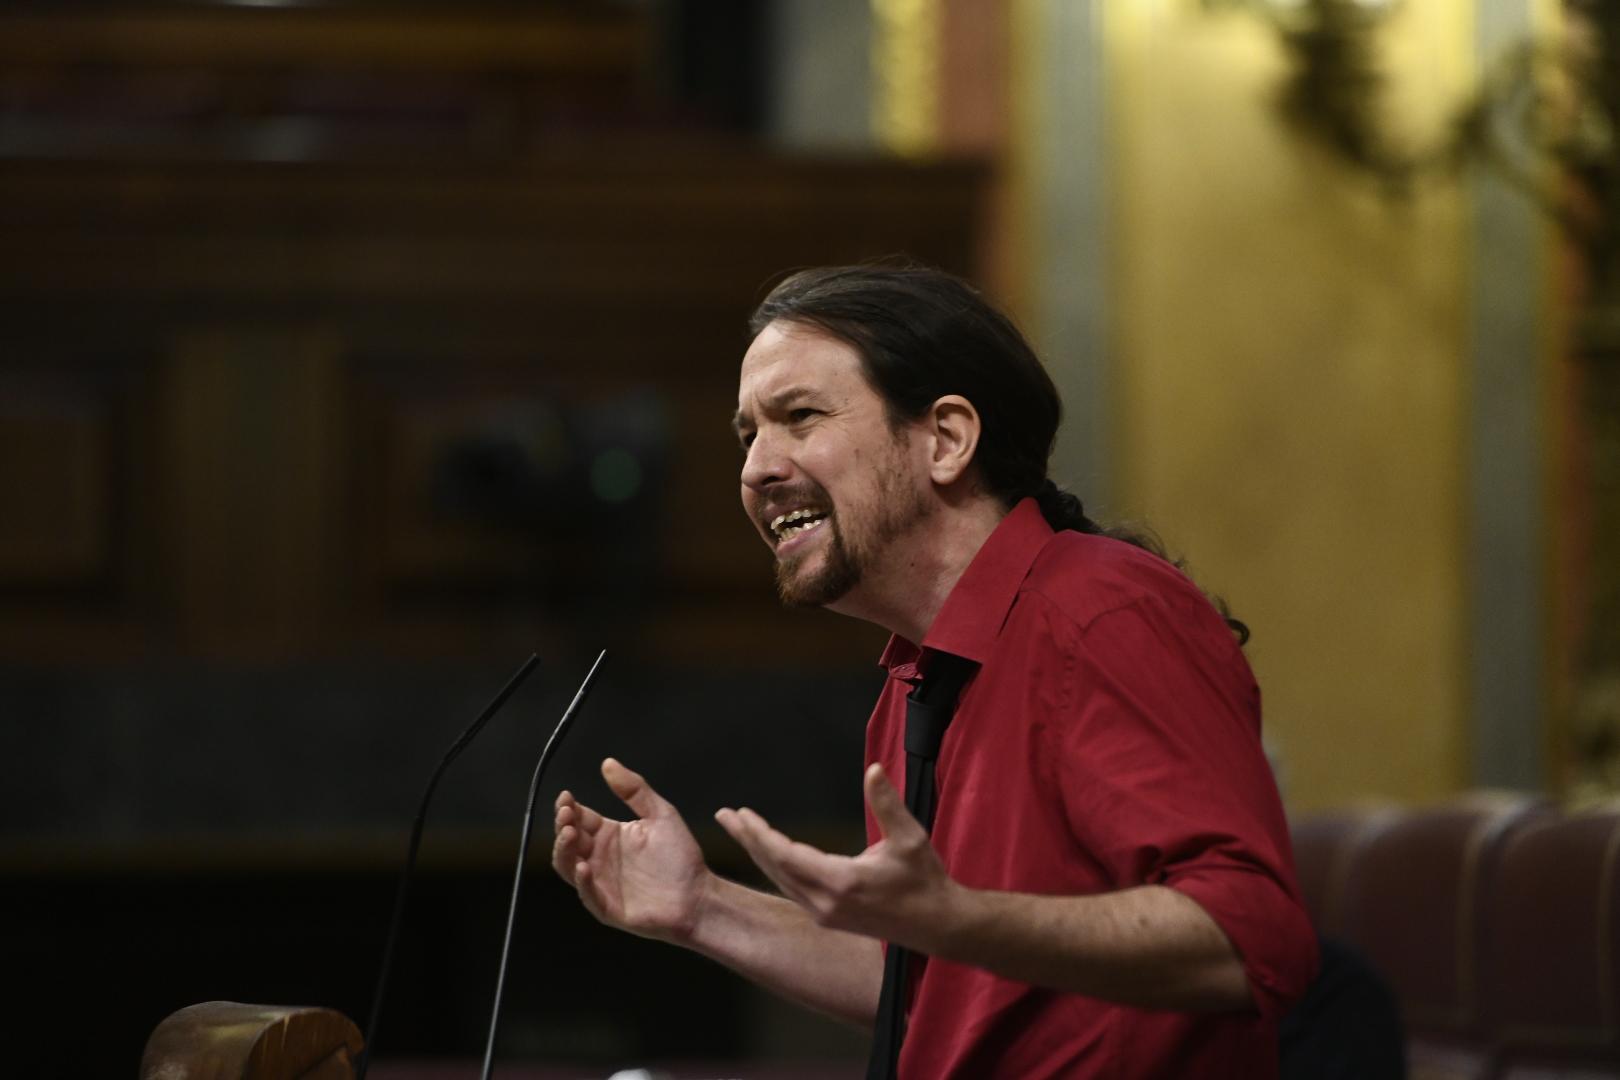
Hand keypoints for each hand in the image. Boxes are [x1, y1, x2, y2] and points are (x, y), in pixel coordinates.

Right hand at [553, 758, 712, 944]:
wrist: (698, 894)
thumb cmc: (680, 857)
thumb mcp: (660, 814)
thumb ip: (634, 789)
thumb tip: (608, 763)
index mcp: (609, 835)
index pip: (579, 818)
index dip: (568, 807)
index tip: (566, 796)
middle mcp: (599, 858)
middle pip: (568, 840)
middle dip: (562, 825)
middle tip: (566, 813)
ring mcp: (601, 883)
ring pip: (568, 867)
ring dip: (563, 850)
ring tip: (568, 833)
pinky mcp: (608, 907)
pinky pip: (588, 895)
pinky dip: (582, 882)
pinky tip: (583, 866)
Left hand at [715, 763, 961, 949]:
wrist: (936, 925)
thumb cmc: (924, 879)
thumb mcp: (910, 838)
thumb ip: (887, 803)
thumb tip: (873, 770)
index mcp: (841, 882)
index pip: (786, 855)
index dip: (760, 835)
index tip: (741, 815)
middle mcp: (826, 903)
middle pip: (774, 867)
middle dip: (748, 839)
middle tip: (724, 815)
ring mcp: (824, 913)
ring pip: (779, 879)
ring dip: (757, 852)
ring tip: (738, 828)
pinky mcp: (827, 916)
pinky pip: (790, 887)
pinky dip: (773, 866)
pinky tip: (766, 850)